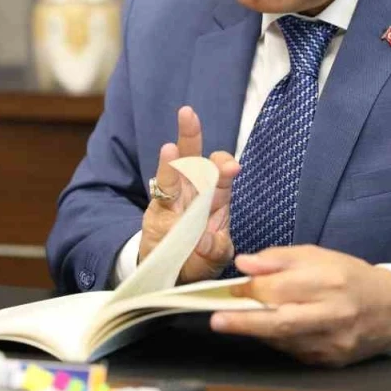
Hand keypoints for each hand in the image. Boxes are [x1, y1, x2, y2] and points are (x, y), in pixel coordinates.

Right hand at [138, 106, 240, 283]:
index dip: (225, 168)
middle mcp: (196, 193)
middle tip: (191, 116)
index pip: (222, 178)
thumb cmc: (197, 261)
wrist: (170, 274)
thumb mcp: (212, 261)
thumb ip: (214, 250)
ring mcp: (176, 198)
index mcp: (216, 202)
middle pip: (199, 160)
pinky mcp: (158, 207)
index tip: (232, 166)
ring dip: (183, 140)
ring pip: (180, 164)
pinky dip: (166, 169)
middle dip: (196, 137)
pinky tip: (168, 151)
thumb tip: (205, 240)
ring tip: (186, 117)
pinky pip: (162, 186)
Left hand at [210, 245, 390, 366]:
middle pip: (280, 322)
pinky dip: (278, 339)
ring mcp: (333, 342)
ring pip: (283, 339)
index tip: (231, 289)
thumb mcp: (317, 256)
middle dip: (244, 322)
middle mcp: (333, 314)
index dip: (251, 289)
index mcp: (329, 281)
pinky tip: (274, 327)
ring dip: (258, 330)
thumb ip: (278, 259)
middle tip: (217, 320)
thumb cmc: (350, 277)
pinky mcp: (331, 361)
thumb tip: (244, 263)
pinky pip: (294, 350)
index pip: (281, 288)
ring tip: (242, 318)